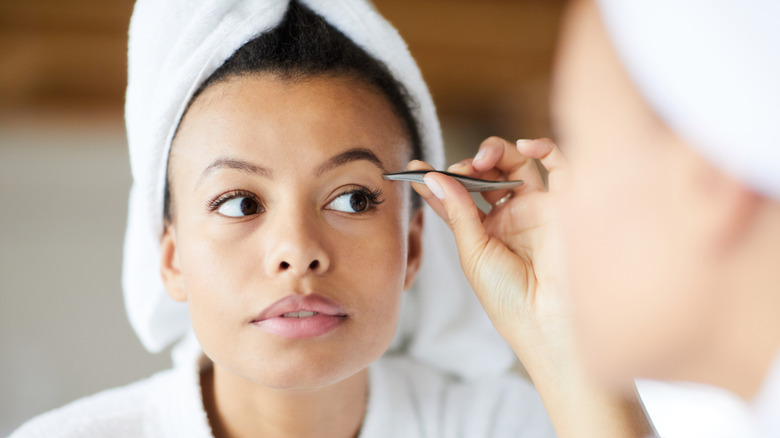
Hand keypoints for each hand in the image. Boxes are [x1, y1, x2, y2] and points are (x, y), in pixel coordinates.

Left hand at [409, 136, 568, 363]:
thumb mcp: (474, 253)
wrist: (547, 320)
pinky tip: (526, 147)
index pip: (457, 196)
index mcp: (486, 231)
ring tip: (482, 162)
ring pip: (516, 164)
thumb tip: (435, 177)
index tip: (414, 168)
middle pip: (487, 174)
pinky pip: (560, 166)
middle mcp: (511, 215)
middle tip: (459, 171)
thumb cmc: (509, 297)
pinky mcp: (565, 203)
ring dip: (496, 153)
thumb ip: (459, 212)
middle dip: (468, 165)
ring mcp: (537, 207)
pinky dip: (545, 148)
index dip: (436, 180)